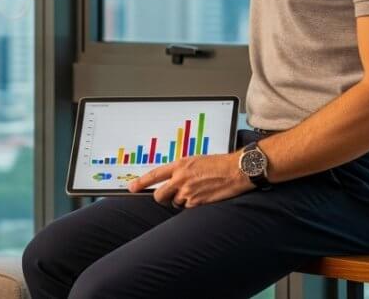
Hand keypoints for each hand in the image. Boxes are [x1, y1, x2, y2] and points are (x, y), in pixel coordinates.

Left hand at [127, 152, 253, 208]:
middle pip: (159, 195)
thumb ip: (181, 170)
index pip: (154, 175)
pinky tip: (202, 197)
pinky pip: (187, 208)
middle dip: (162, 198)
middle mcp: (181, 178)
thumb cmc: (218, 164)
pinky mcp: (197, 202)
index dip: (141, 182)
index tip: (131, 187)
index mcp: (179, 165)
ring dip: (181, 201)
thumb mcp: (196, 161)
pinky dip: (192, 205)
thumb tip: (171, 179)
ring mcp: (188, 191)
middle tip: (168, 197)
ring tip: (195, 192)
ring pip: (175, 203)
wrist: (236, 170)